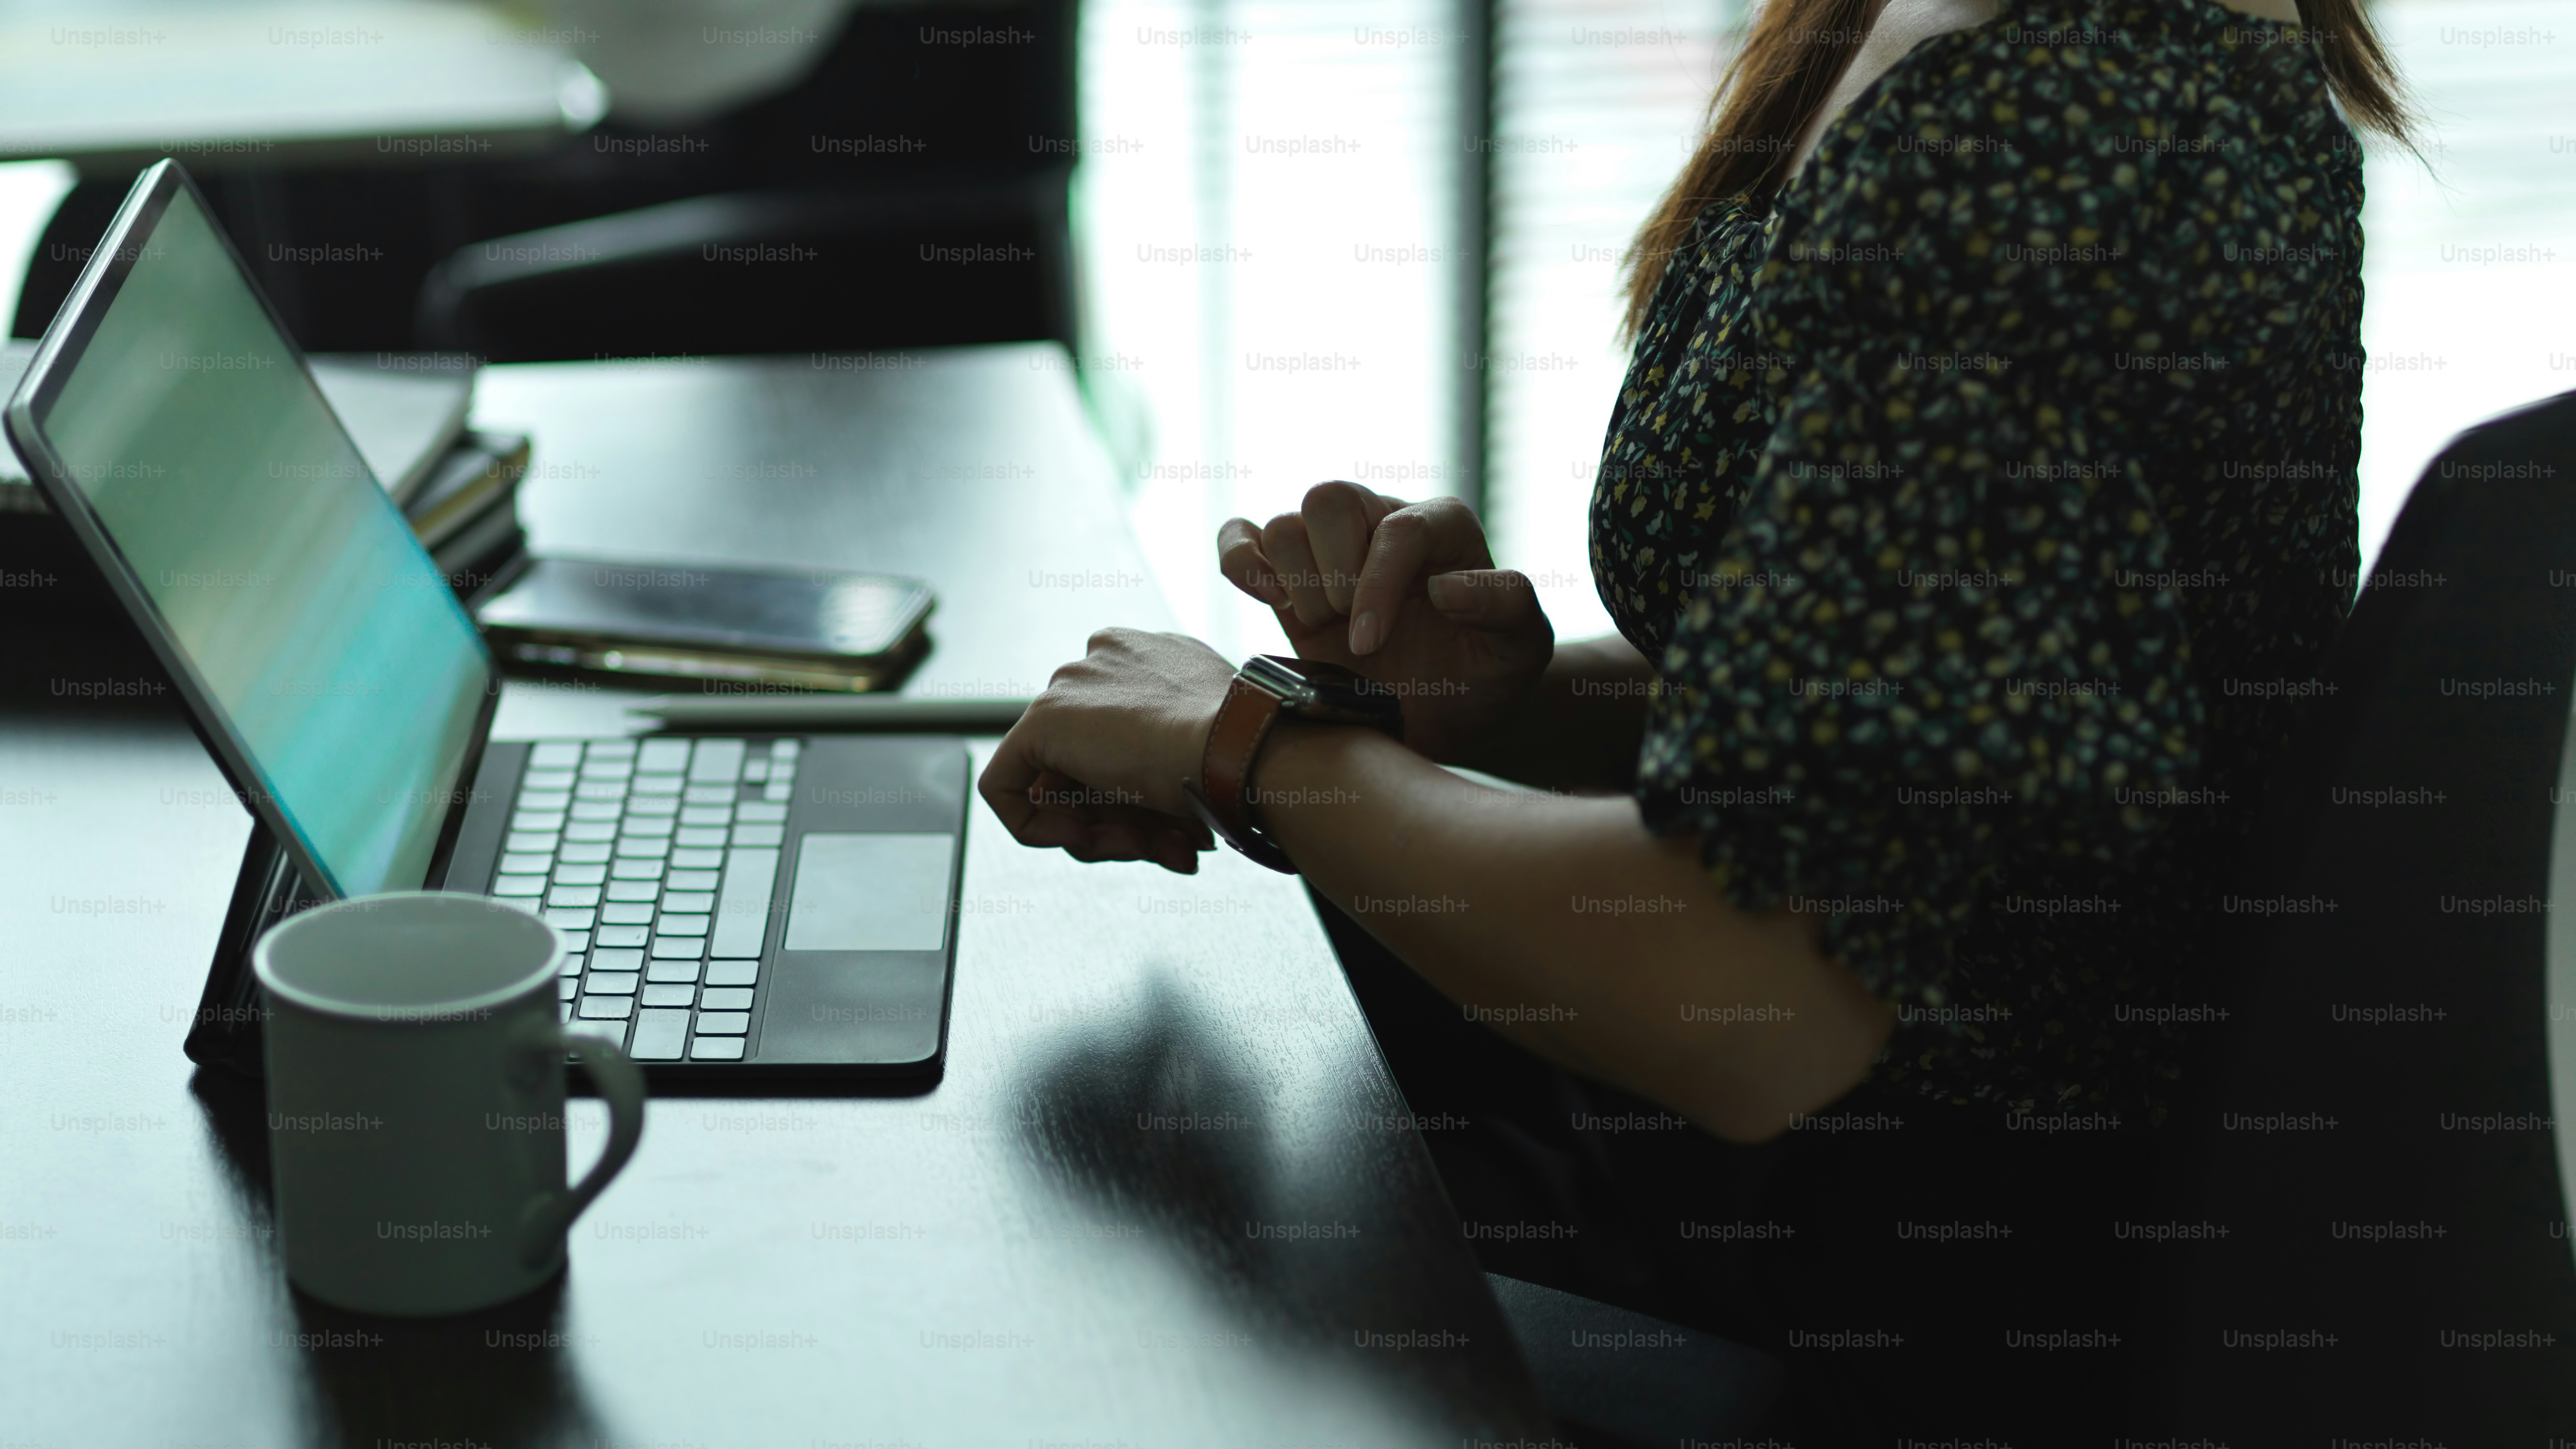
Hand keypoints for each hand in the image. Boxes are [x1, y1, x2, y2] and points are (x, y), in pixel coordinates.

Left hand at [977, 627, 1233, 872]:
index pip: (1123, 741)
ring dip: (1111, 832)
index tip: (1179, 827)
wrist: (1237, 745)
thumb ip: (1168, 774)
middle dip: (1131, 821)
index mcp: (1148, 659)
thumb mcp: (1204, 757)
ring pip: (1064, 785)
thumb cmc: (1237, 753)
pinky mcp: (1040, 720)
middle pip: (1094, 767)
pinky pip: (1007, 786)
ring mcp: (1070, 687)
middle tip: (1171, 849)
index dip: (1144, 799)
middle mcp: (1103, 662)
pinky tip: (1085, 838)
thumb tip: (1159, 824)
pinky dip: (1038, 827)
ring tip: (1158, 847)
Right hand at [1218, 482, 1552, 761]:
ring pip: (1284, 523)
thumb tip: (1445, 587)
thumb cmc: (1485, 677)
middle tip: (1356, 633)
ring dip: (1295, 584)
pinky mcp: (1286, 580)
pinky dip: (1239, 560)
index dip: (1377, 582)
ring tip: (1326, 629)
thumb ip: (1507, 604)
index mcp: (1441, 528)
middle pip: (1329, 498)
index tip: (1371, 644)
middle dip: (1333, 574)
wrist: (1444, 718)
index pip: (1398, 528)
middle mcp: (1380, 524)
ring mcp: (1330, 550)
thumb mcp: (1522, 646)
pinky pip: (1241, 539)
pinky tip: (1265, 597)